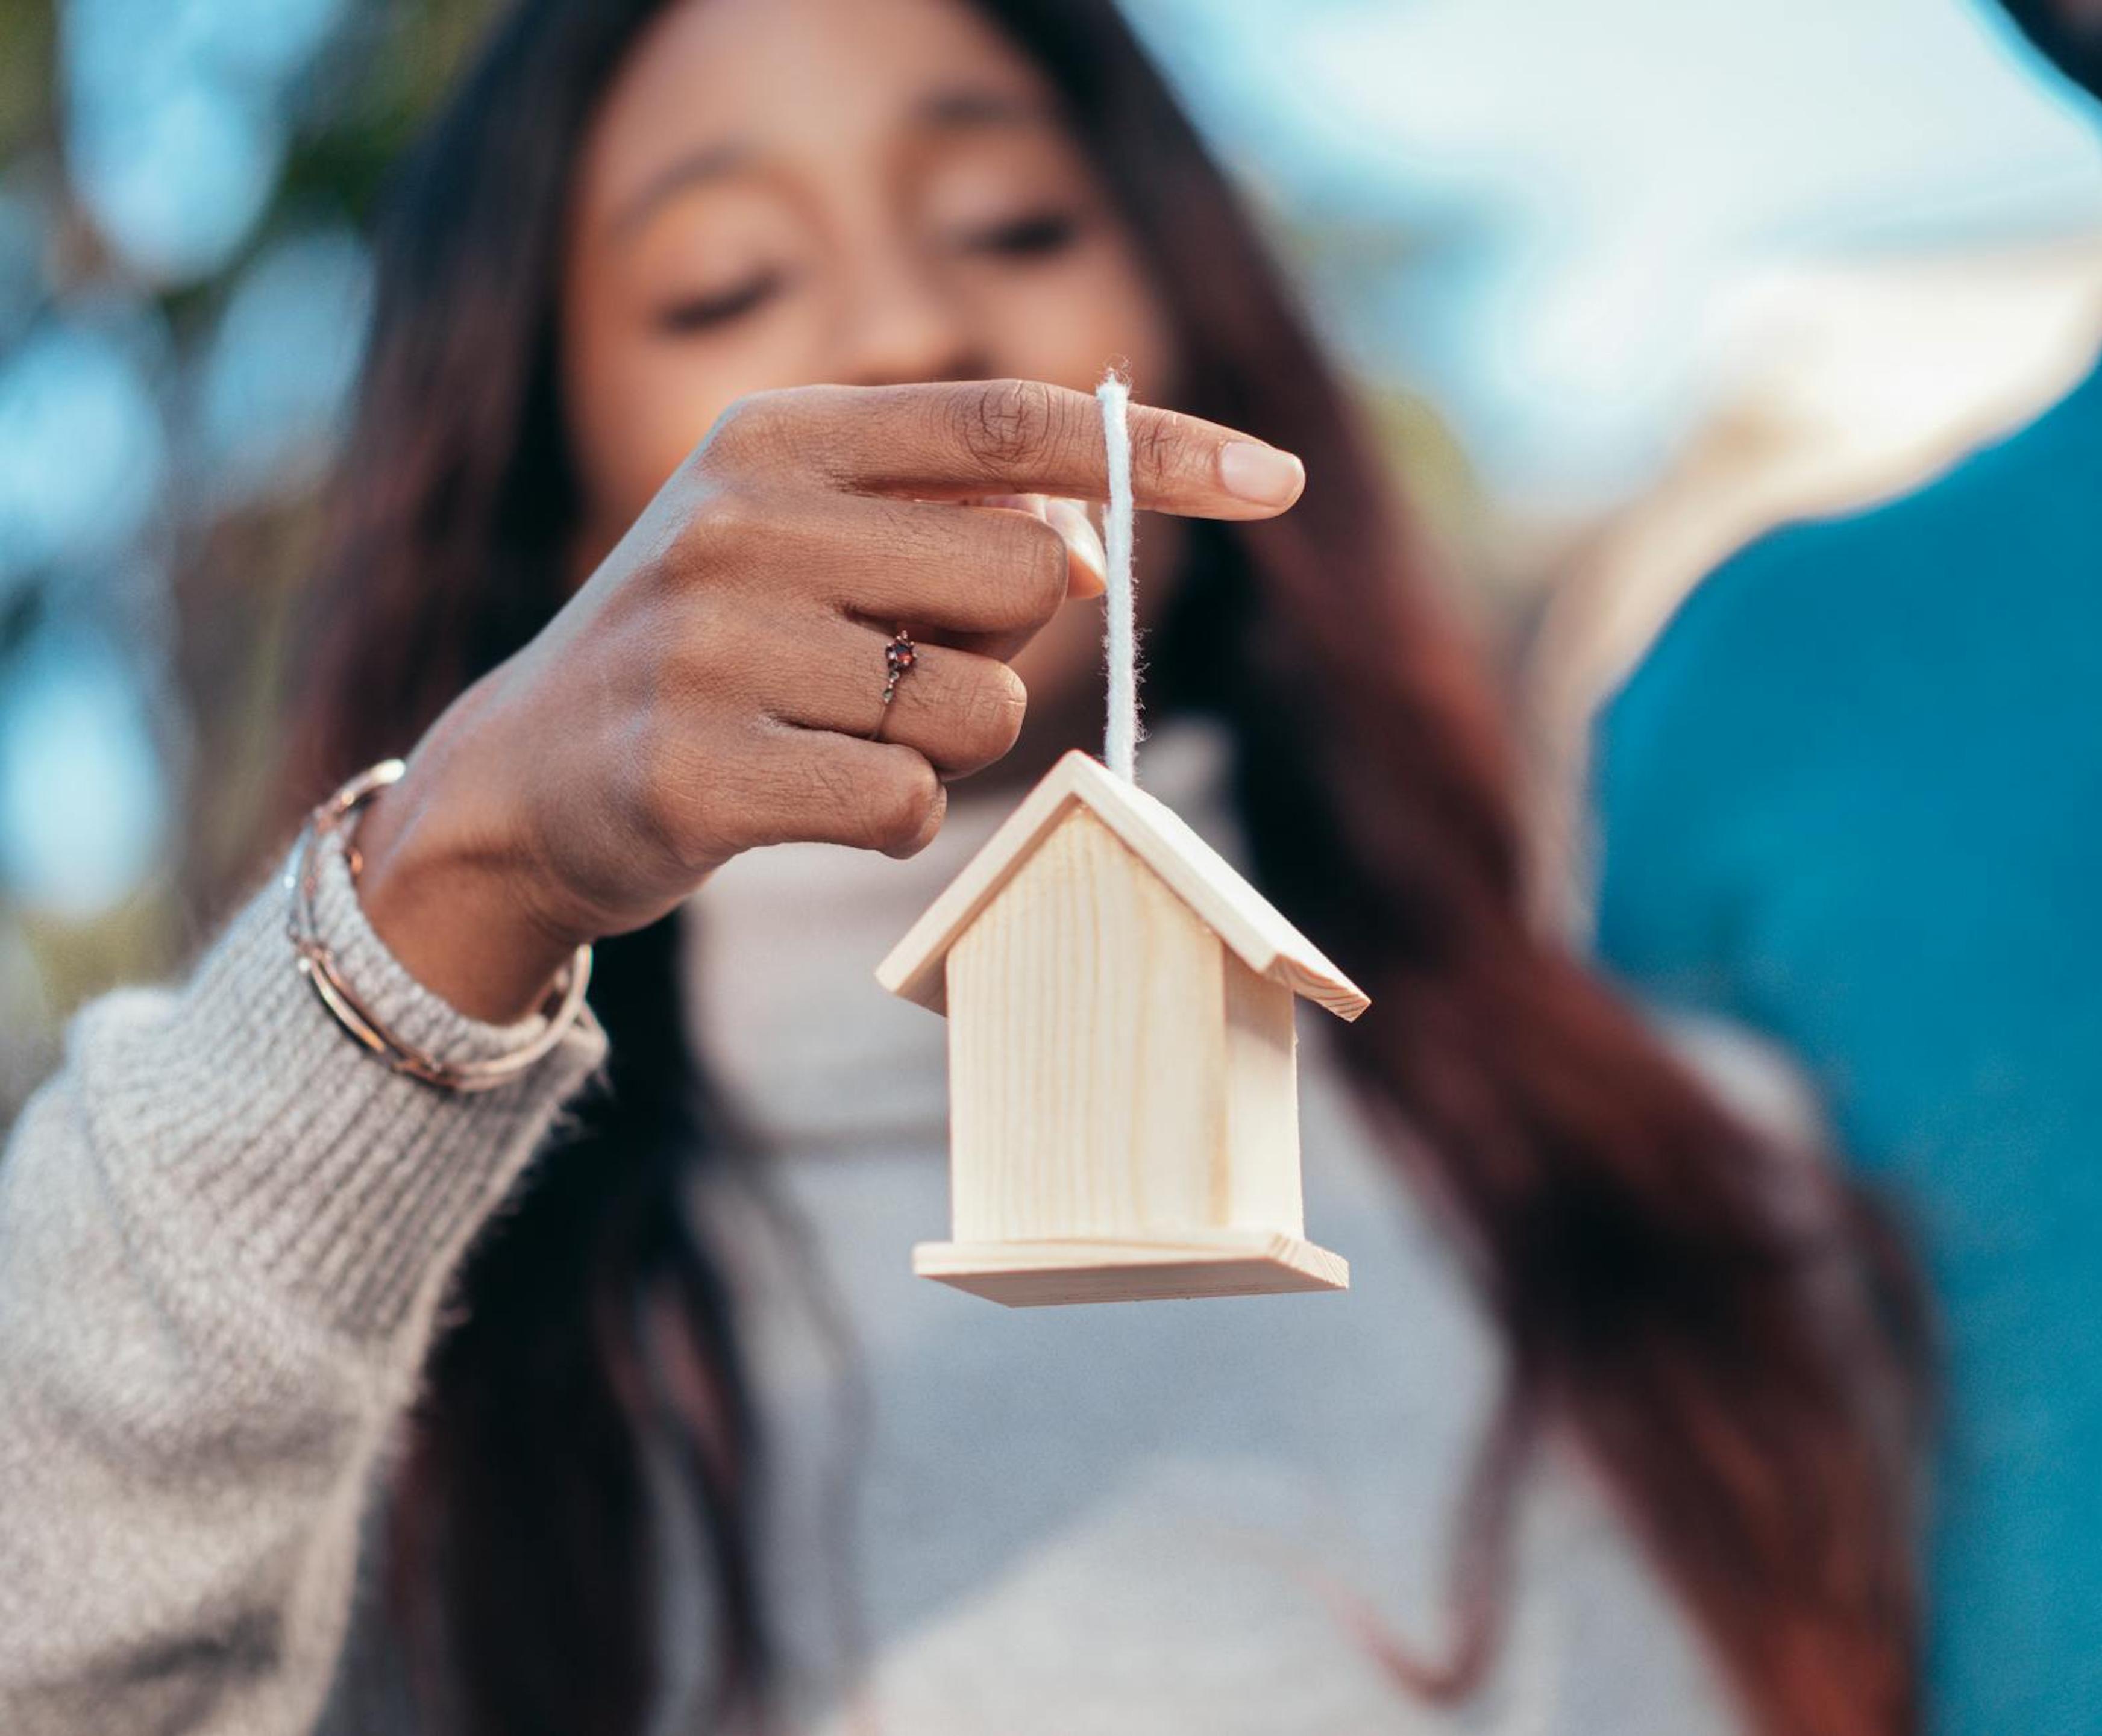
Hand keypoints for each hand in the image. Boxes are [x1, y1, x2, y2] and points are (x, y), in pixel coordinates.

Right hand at [350, 379, 1305, 1021]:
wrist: (521, 783)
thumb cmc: (712, 654)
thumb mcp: (809, 544)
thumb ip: (954, 529)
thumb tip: (1093, 551)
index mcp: (779, 435)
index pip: (1015, 423)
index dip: (1161, 454)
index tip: (1278, 480)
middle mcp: (742, 518)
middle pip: (1031, 579)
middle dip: (1006, 644)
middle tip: (897, 665)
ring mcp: (714, 646)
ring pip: (980, 710)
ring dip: (944, 743)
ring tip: (830, 733)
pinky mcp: (700, 772)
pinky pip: (907, 806)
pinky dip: (887, 818)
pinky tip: (799, 798)